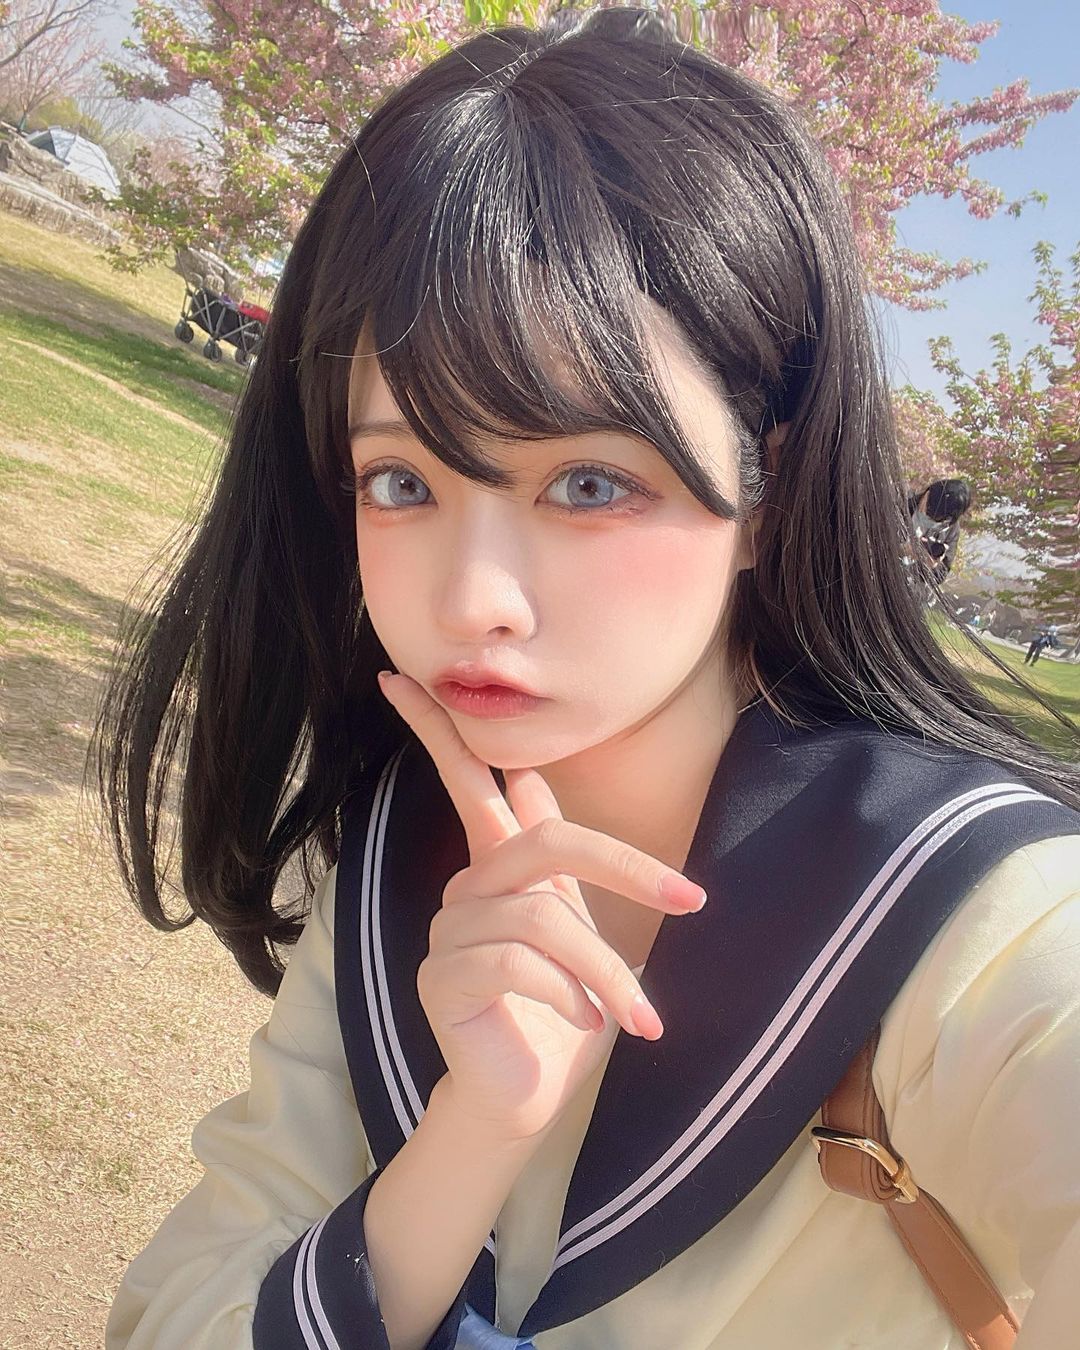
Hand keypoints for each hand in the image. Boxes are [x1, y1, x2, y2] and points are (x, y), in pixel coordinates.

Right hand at [376, 670, 707, 1142]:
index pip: (462, 778)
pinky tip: (587, 1025)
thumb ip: (554, 859)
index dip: (432, 726)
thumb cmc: (561, 1010)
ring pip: (545, 917)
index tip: (394, 675)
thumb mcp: (574, 926)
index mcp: (496, 865)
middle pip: (546, 841)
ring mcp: (448, 932)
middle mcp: (467, 888)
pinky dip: (572, 995)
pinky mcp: (443, 979)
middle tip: (691, 901)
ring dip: (606, 971)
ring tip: (637, 1016)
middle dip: (627, 868)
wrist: (527, 1096)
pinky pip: (520, 964)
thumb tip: (527, 776)